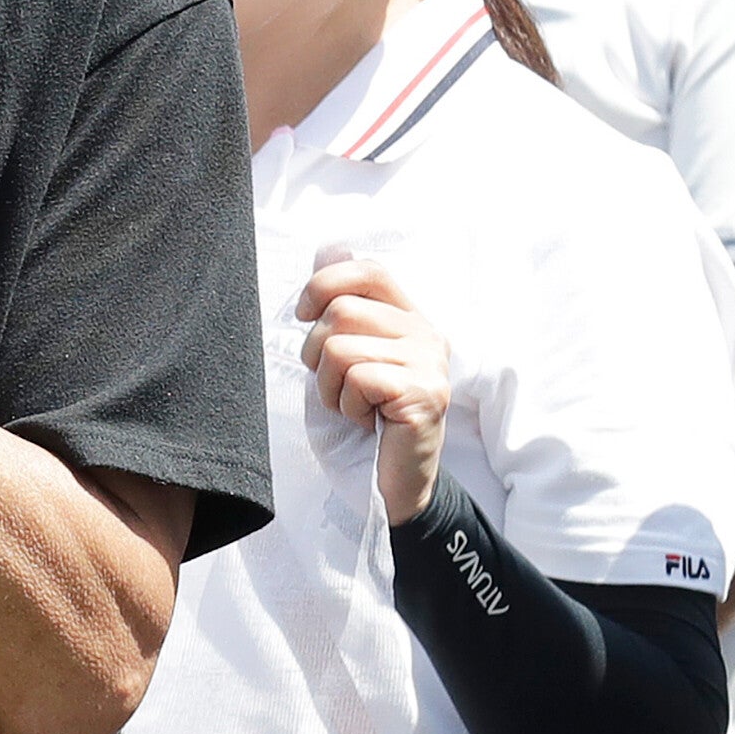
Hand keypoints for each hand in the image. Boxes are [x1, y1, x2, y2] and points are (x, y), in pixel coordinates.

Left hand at [297, 254, 453, 517]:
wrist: (386, 484)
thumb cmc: (362, 421)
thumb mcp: (342, 357)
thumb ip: (340, 307)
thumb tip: (328, 249)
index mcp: (408, 319)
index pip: (368, 271)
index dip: (325, 284)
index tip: (304, 315)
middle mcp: (427, 334)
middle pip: (343, 311)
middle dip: (318, 353)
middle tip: (337, 386)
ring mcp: (430, 363)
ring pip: (342, 347)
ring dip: (331, 387)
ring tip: (354, 406)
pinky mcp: (425, 393)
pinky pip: (358, 378)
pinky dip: (347, 406)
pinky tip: (368, 421)